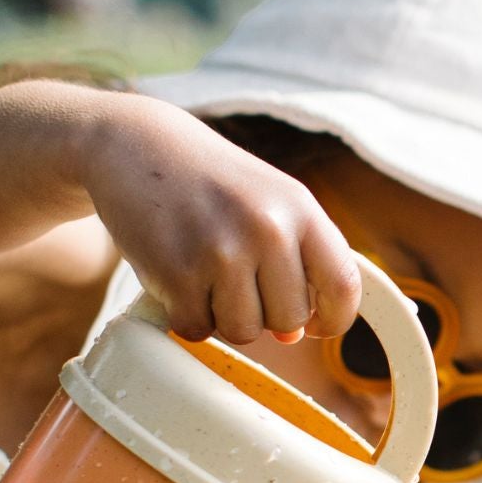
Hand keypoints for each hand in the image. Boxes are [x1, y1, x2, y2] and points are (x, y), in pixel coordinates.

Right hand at [82, 96, 361, 346]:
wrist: (138, 147)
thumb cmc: (210, 180)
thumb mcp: (269, 200)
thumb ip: (294, 260)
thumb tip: (294, 335)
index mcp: (301, 208)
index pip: (344, 285)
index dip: (334, 318)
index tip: (315, 326)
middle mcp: (268, 228)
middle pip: (289, 320)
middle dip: (266, 315)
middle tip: (238, 280)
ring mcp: (222, 251)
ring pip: (244, 332)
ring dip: (224, 315)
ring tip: (207, 272)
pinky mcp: (177, 273)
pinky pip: (197, 330)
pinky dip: (186, 313)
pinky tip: (178, 275)